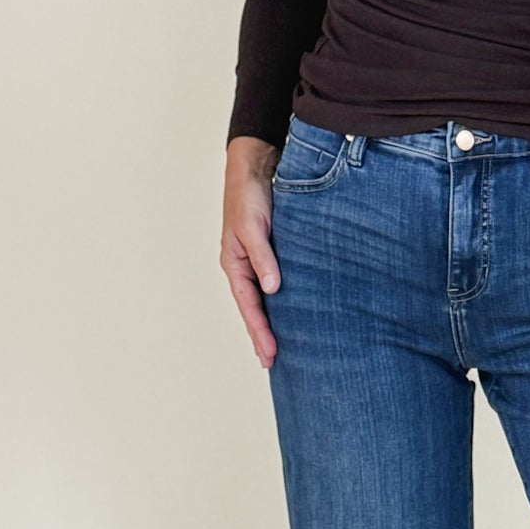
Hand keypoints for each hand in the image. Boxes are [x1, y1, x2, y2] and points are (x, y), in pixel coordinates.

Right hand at [221, 136, 281, 366]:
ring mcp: (259, 259)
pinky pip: (277, 282)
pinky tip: (295, 311)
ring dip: (273, 321)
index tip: (269, 356)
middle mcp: (245, 266)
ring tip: (285, 346)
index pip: (248, 306)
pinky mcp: (273, 250)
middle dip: (262, 335)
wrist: (256, 165)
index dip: (259, 332)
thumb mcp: (254, 226)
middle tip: (274, 363)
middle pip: (254, 308)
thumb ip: (263, 257)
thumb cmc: (249, 194)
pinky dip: (283, 300)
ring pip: (265, 298)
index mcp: (234, 263)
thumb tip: (272, 289)